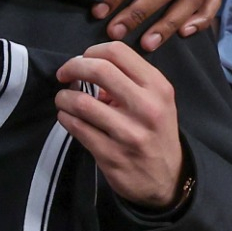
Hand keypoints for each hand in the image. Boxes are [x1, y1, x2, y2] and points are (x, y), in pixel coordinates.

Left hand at [55, 42, 185, 209]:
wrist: (167, 179)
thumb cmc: (155, 131)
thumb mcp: (156, 100)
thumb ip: (128, 79)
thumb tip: (89, 68)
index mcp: (157, 87)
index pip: (117, 52)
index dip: (91, 51)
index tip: (81, 60)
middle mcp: (147, 108)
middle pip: (98, 69)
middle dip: (72, 67)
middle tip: (63, 75)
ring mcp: (129, 133)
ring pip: (80, 101)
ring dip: (63, 97)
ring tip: (64, 100)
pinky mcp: (111, 155)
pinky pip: (76, 127)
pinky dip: (65, 117)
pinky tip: (68, 117)